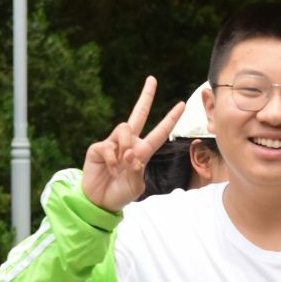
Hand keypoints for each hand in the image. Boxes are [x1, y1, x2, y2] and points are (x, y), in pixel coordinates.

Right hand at [81, 77, 185, 213]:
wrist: (100, 202)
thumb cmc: (120, 194)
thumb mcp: (135, 187)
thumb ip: (137, 171)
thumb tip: (131, 154)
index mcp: (143, 152)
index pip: (159, 132)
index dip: (170, 119)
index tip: (181, 105)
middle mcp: (129, 144)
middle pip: (139, 114)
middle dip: (146, 96)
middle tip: (152, 79)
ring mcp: (113, 144)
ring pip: (124, 128)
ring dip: (126, 145)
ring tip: (122, 163)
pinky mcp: (98, 148)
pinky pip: (109, 145)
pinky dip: (112, 159)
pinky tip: (111, 169)